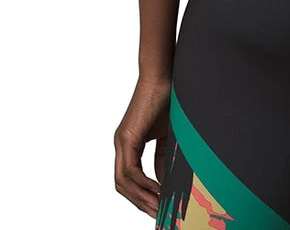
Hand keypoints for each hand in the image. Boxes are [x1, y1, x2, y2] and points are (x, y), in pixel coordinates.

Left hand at [113, 74, 172, 216]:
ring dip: (140, 197)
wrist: (164, 75)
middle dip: (139, 202)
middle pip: (122, 185)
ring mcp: (122, 141)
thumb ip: (163, 157)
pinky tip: (157, 190)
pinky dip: (142, 183)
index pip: (129, 179)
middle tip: (156, 214)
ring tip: (158, 207)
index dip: (141, 196)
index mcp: (130, 143)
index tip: (157, 207)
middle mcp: (122, 144)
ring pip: (123, 181)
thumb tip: (164, 180)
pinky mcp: (127, 137)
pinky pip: (130, 170)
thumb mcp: (167, 135)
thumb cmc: (167, 99)